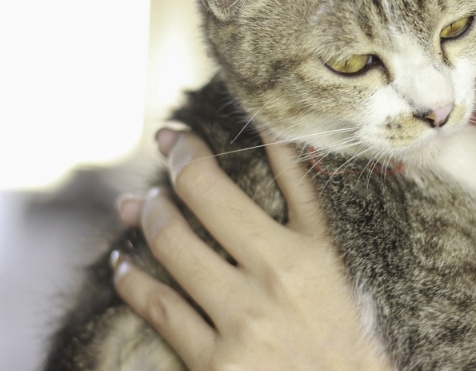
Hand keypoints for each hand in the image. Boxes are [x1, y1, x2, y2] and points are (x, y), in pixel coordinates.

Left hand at [112, 129, 389, 369]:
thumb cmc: (351, 326)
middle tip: (163, 153)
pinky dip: (130, 279)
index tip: (178, 135)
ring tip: (139, 205)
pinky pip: (158, 308)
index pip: (252, 174)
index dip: (192, 149)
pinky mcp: (217, 365)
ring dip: (148, 215)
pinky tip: (122, 266)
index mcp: (313, 246)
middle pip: (202, 196)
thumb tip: (275, 130)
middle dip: (174, 163)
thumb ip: (306, 194)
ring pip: (172, 246)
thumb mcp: (339, 258)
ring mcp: (244, 321)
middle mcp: (278, 276)